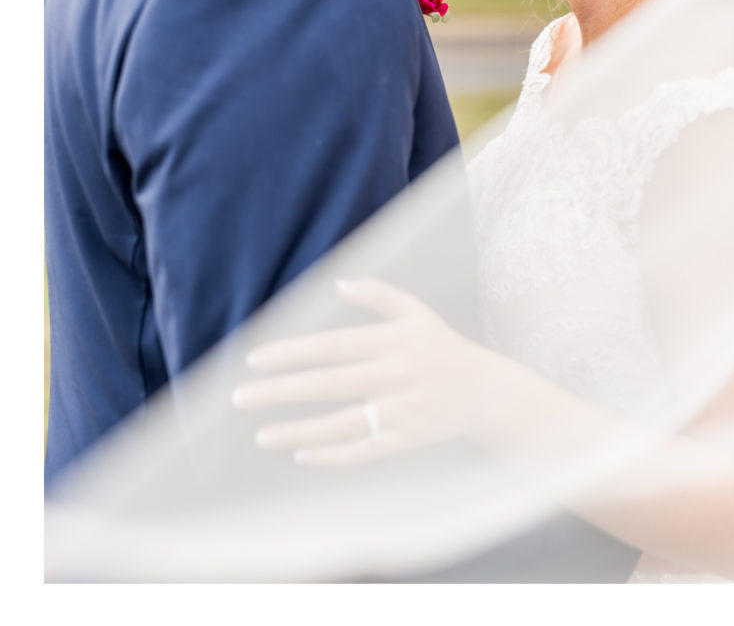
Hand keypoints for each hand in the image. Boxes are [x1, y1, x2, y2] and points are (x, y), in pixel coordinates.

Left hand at [231, 277, 503, 465]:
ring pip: (343, 423)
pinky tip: (302, 455)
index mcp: (394, 341)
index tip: (255, 360)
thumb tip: (339, 283)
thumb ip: (379, 296)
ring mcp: (403, 409)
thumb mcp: (417, 314)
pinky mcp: (409, 438)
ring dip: (299, 430)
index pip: (334, 346)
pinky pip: (366, 450)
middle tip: (240, 397)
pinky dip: (334, 456)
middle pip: (330, 384)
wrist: (486, 391)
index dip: (294, 353)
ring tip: (261, 435)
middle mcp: (397, 374)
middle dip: (282, 391)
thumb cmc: (443, 349)